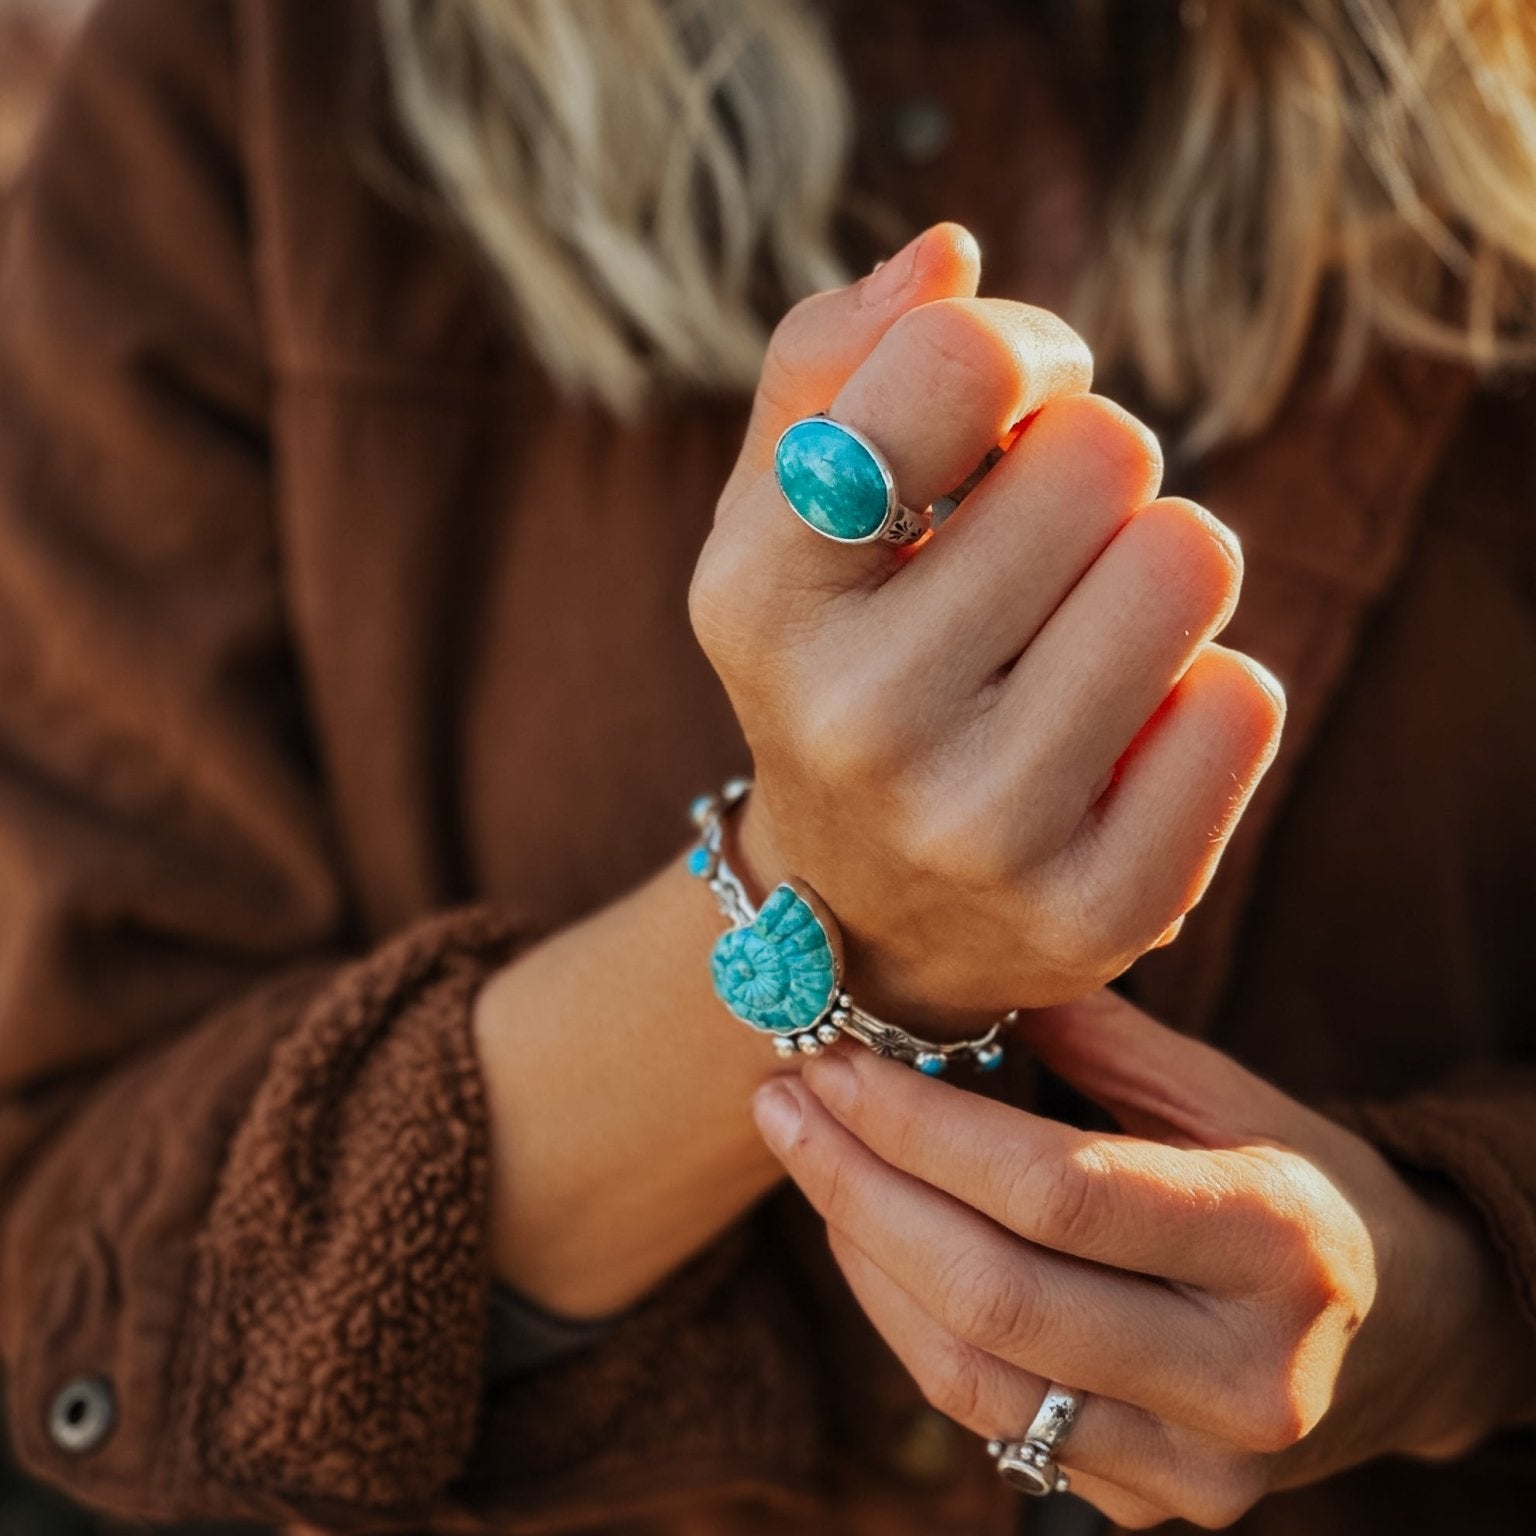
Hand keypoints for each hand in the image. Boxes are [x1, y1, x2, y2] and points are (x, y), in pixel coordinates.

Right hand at [690, 222, 1283, 1023]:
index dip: (1020, 351)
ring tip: (1081, 634)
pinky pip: (1244, 699)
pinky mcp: (1106, 907)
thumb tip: (949, 254)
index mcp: (765, 598)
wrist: (861, 908)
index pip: (961, 360)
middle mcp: (861, 722)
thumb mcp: (777, 518)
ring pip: (1188, 560)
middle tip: (1040, 553)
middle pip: (1106, 452)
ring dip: (1153, 568)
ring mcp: (985, 828)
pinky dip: (1200, 692)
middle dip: (1087, 474)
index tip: (1013, 407)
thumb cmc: (837, 665)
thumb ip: (828, 362)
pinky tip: (1119, 736)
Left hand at [751, 991, 1535, 1527]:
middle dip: (858, 1187)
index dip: (920, 1126)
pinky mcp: (1155, 1508)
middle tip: (784, 1103)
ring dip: (862, 1258)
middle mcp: (1247, 1377)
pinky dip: (906, 1324)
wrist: (1406, 1334)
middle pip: (995, 1293)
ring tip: (809, 1159)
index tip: (833, 1062)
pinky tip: (868, 1241)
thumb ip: (1105, 1038)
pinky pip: (988, 1421)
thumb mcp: (1233, 1095)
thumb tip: (965, 969)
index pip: (1055, 1191)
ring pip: (971, 1374)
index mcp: (1280, 1244)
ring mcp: (1200, 1468)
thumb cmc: (1305, 1185)